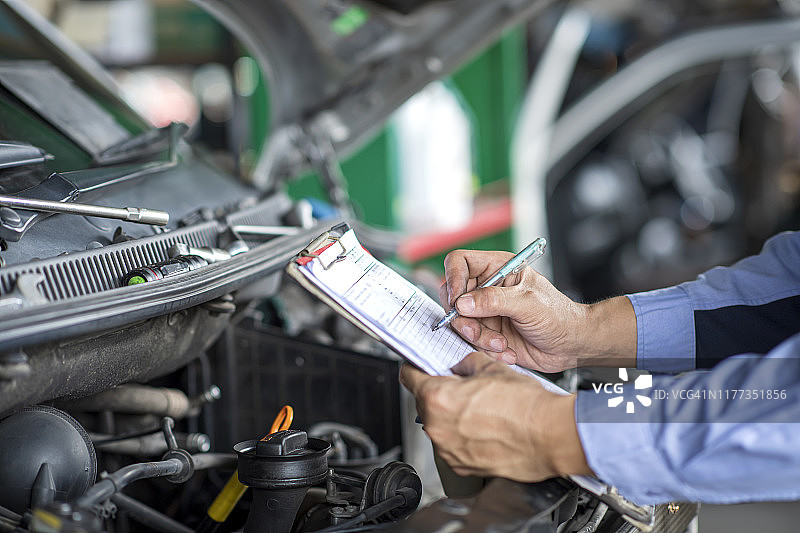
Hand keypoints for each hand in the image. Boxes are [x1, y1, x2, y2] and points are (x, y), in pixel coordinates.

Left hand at [399, 352, 590, 481]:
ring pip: (439, 426)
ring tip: (480, 409)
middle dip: (438, 392)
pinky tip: (484, 427)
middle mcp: (438, 427)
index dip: (414, 367)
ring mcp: (449, 450)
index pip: (408, 377)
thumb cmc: (525, 406)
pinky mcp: (463, 466)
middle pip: (424, 402)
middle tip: (459, 386)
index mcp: (438, 398)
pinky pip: (453, 446)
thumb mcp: (492, 367)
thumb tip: (460, 366)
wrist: (550, 436)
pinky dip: (463, 436)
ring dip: (451, 416)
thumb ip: (467, 364)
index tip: (418, 366)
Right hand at [440, 250, 635, 370]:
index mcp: (497, 268)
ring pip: (460, 323)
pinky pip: (470, 341)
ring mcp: (485, 312)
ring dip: (478, 338)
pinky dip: (486, 350)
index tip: (457, 301)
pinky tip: (506, 351)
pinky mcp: (486, 333)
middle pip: (452, 296)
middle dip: (463, 318)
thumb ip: (494, 300)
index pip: (460, 262)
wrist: (571, 345)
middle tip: (476, 331)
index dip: (453, 279)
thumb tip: (463, 303)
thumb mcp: (528, 304)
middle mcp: (487, 288)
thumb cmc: (559, 316)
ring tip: (501, 345)